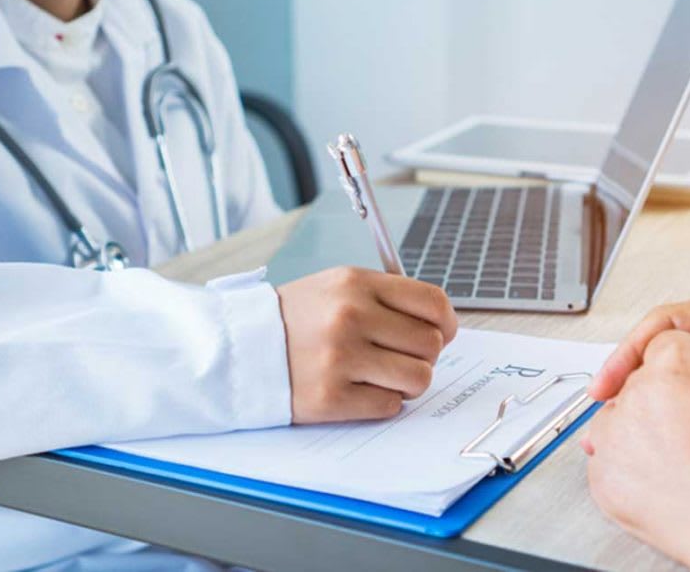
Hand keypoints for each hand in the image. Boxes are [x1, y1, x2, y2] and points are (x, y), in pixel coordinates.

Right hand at [276, 266, 457, 423]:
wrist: (242, 348)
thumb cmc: (297, 320)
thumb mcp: (338, 287)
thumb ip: (386, 298)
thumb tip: (440, 324)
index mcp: (356, 283)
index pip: (433, 302)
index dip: (447, 323)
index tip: (442, 333)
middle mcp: (350, 317)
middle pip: (430, 344)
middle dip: (422, 355)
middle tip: (397, 357)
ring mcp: (340, 358)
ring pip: (418, 378)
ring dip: (406, 382)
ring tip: (381, 375)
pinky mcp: (331, 397)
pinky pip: (389, 405)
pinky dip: (381, 402)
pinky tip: (357, 390)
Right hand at [589, 295, 689, 455]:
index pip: (668, 323)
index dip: (631, 351)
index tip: (609, 382)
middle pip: (669, 351)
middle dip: (633, 377)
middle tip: (608, 409)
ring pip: (684, 380)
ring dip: (656, 400)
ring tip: (633, 425)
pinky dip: (683, 420)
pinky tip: (677, 438)